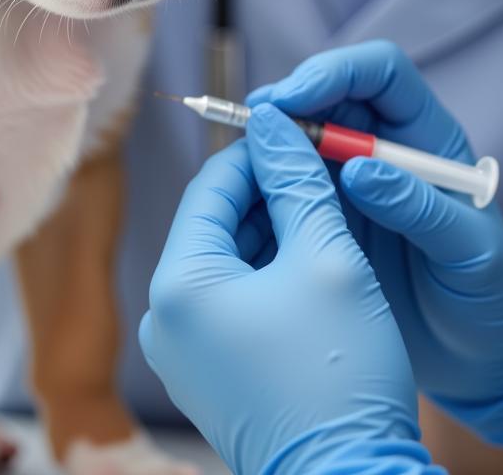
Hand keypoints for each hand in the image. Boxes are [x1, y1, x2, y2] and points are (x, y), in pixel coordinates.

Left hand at [140, 104, 422, 474]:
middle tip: (314, 172)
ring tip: (318, 214)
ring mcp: (179, 353)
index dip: (255, 154)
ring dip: (268, 236)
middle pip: (212, 227)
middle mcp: (163, 319)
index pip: (208, 189)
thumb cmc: (339, 377)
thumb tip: (273, 123)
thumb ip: (295, 182)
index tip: (294, 134)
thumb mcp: (327, 259)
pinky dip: (262, 279)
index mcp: (177, 286)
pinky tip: (306, 265)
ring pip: (222, 265)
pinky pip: (226, 305)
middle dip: (264, 196)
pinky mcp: (203, 376)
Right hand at [249, 40, 502, 444]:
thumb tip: (358, 168)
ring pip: (295, 138)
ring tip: (239, 162)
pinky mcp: (321, 214)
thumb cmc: (489, 297)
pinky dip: (259, 185)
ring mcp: (346, 180)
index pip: (378, 74)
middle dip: (285, 100)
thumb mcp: (468, 253)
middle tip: (253, 123)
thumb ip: (420, 208)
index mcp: (425, 136)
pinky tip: (243, 203)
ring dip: (266, 141)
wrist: (477, 356)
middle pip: (324, 96)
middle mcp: (381, 147)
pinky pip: (282, 185)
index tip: (293, 98)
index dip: (333, 73)